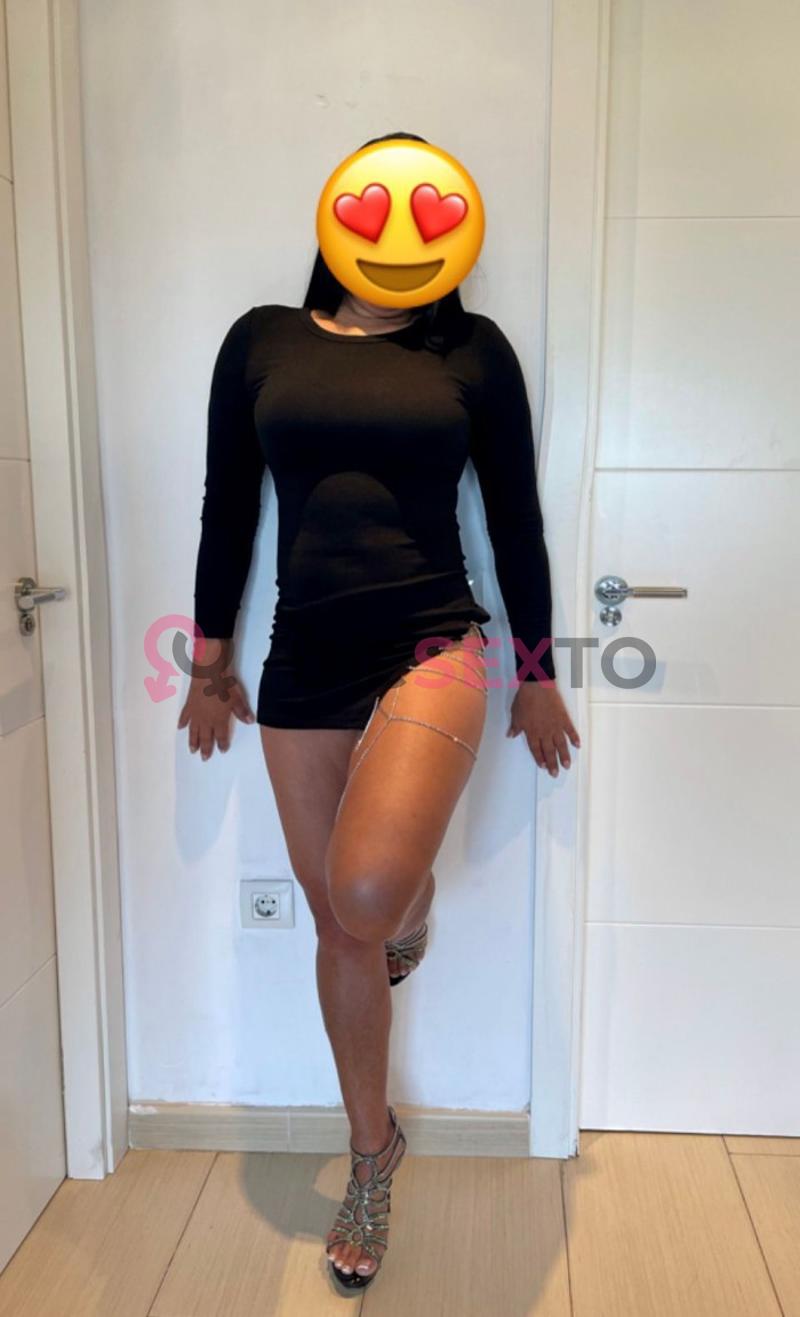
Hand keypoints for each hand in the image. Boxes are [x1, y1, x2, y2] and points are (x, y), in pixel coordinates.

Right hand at [177, 639, 255, 758]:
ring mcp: (196, 713)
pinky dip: (183, 722)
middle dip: (206, 748)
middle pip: (205, 737)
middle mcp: (205, 720)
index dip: (222, 744)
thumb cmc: (224, 685)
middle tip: (204, 758)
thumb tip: (250, 721)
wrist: (208, 673)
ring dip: (193, 741)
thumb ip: (242, 712)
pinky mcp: (189, 704)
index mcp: (218, 720)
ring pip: (193, 731)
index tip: (222, 750)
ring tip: (192, 750)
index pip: (221, 736)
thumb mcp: (237, 699)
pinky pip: (185, 716)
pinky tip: (181, 728)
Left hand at [506, 680, 580, 776]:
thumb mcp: (515, 714)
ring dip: (564, 756)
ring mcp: (555, 726)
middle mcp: (544, 732)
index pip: (536, 749)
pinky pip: (570, 731)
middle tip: (555, 774)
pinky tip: (577, 745)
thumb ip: (515, 727)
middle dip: (552, 763)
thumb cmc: (525, 699)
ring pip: (561, 745)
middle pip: (549, 751)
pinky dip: (574, 738)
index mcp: (532, 732)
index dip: (539, 758)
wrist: (536, 686)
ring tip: (567, 766)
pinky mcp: (563, 718)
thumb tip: (510, 735)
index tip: (543, 767)